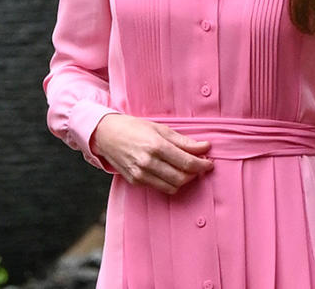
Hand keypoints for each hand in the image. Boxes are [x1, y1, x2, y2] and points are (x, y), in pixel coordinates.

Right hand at [90, 114, 212, 193]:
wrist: (105, 134)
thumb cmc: (133, 128)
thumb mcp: (159, 128)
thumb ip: (183, 141)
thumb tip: (205, 147)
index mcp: (156, 146)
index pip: (187, 163)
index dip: (202, 165)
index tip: (209, 163)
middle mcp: (148, 162)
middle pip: (182, 178)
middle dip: (194, 173)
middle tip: (198, 165)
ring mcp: (140, 174)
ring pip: (172, 187)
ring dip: (183, 180)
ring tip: (184, 169)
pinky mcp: (135, 181)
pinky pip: (160, 187)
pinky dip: (169, 182)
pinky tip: (169, 171)